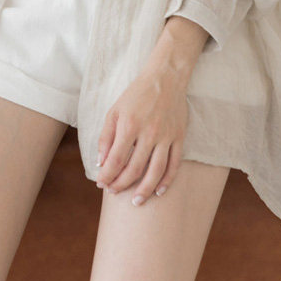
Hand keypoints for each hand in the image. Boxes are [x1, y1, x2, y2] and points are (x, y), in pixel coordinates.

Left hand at [95, 15, 208, 205]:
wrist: (165, 78)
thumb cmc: (135, 95)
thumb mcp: (114, 112)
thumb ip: (106, 138)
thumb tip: (101, 163)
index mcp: (129, 126)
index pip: (116, 159)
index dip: (108, 175)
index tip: (101, 184)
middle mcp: (149, 133)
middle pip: (135, 168)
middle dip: (122, 184)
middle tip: (114, 192)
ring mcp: (166, 136)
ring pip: (156, 171)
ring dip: (145, 189)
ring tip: (137, 202)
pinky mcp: (179, 137)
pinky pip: (174, 164)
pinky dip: (167, 180)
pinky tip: (158, 191)